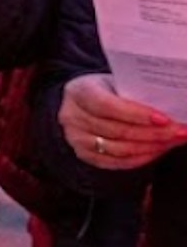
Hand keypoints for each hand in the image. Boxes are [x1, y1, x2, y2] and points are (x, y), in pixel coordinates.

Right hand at [60, 73, 186, 169]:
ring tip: (172, 141)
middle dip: (153, 133)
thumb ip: (136, 95)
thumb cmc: (106, 90)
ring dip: (151, 147)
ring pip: (119, 149)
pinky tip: (157, 151)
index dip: (136, 114)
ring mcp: (75, 138)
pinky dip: (141, 158)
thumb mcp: (115, 84)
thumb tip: (171, 110)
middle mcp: (72, 116)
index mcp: (79, 91)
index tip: (165, 119)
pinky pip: (117, 162)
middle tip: (179, 132)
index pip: (107, 106)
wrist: (83, 102)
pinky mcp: (84, 154)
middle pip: (116, 130)